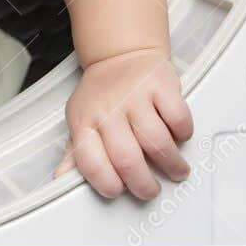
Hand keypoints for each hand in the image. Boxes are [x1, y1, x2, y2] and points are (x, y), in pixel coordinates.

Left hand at [53, 47, 193, 199]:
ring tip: (174, 169)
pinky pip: (178, 120)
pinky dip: (182, 134)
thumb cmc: (102, 94)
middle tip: (151, 189)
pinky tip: (177, 137)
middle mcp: (108, 108)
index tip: (119, 190)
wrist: (120, 54)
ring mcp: (135, 95)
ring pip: (158, 144)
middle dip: (144, 185)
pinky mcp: (160, 85)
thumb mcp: (82, 120)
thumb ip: (75, 153)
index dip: (106, 184)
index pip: (91, 162)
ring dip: (171, 165)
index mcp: (84, 121)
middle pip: (128, 160)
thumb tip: (62, 180)